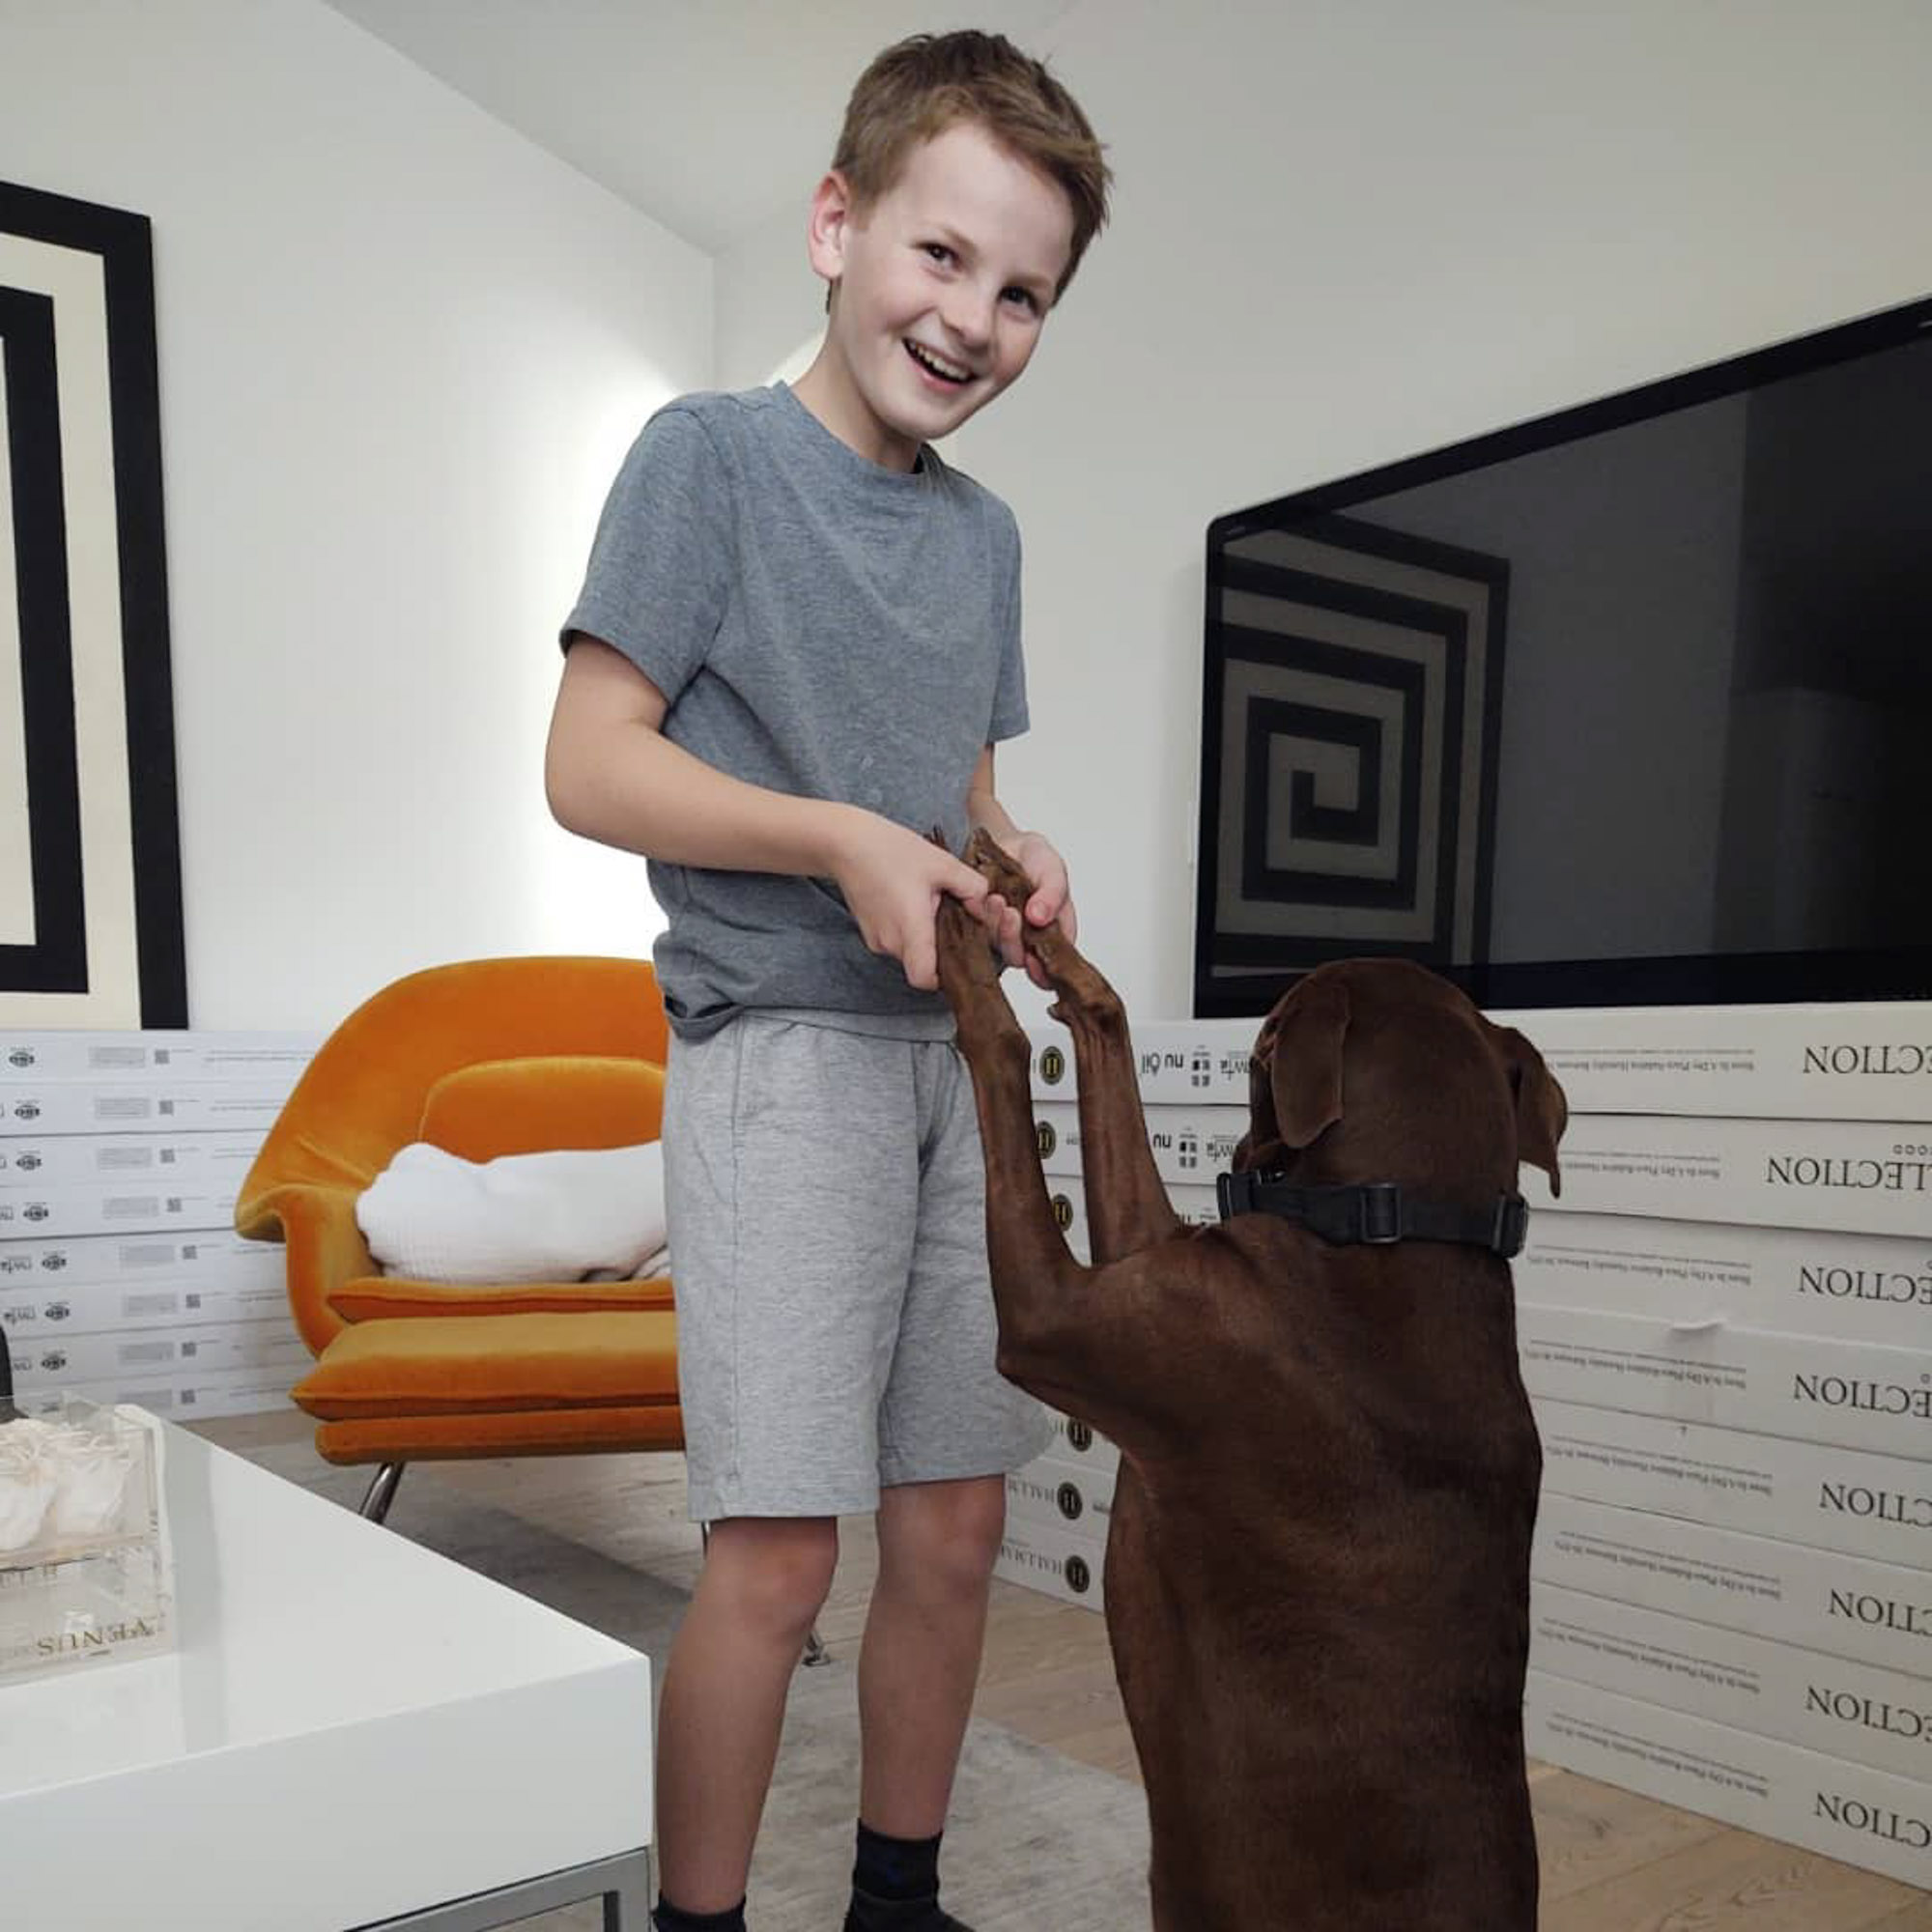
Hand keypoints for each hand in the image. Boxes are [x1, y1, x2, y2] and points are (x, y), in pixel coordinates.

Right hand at [826, 810, 988, 991]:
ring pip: (911, 952)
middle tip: (950, 915)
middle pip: (923, 964)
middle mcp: (890, 941)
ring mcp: (876, 940)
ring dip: (925, 935)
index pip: (926, 979)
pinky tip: (911, 902)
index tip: (958, 956)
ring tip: (928, 902)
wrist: (846, 843)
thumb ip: (973, 888)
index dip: (945, 976)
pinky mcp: (870, 933)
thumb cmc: (888, 850)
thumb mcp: (943, 863)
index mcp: (910, 928)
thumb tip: (985, 907)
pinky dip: (909, 929)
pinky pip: (897, 941)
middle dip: (941, 946)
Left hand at [977, 830, 1076, 991]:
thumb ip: (1053, 892)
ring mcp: (1002, 936)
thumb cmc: (1034, 859)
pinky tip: (978, 902)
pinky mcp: (978, 930)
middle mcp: (1029, 940)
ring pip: (996, 948)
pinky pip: (975, 935)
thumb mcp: (1052, 868)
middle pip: (1021, 957)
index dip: (1044, 967)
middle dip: (1013, 937)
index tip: (1034, 952)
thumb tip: (1040, 918)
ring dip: (995, 927)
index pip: (1055, 960)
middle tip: (1010, 912)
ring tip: (995, 899)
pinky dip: (977, 919)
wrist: (1001, 844)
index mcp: (1055, 931)